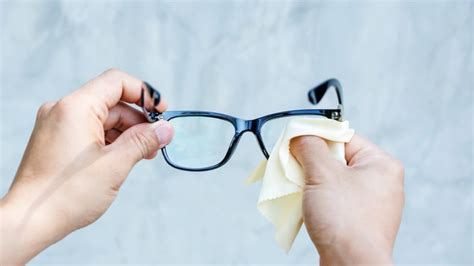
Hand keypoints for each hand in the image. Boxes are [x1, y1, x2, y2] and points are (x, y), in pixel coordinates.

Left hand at [0, 69, 173, 263]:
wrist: (30, 221)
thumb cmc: (66, 195)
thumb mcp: (115, 165)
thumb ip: (143, 142)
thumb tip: (165, 129)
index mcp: (75, 108)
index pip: (116, 82)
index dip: (144, 93)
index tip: (161, 112)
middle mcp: (62, 110)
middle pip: (112, 103)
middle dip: (138, 121)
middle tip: (156, 143)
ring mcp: (57, 125)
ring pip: (103, 118)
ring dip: (126, 134)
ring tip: (142, 155)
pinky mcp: (56, 140)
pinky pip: (90, 131)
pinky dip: (110, 141)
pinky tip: (122, 159)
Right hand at [290, 134, 403, 264]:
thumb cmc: (345, 221)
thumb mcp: (323, 173)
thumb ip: (310, 146)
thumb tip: (300, 134)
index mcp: (382, 164)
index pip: (344, 137)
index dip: (317, 137)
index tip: (295, 140)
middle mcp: (381, 182)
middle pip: (337, 159)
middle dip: (312, 162)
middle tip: (294, 166)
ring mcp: (371, 204)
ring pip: (334, 181)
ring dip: (312, 182)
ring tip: (300, 189)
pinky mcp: (359, 221)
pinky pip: (335, 200)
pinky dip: (318, 199)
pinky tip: (307, 206)